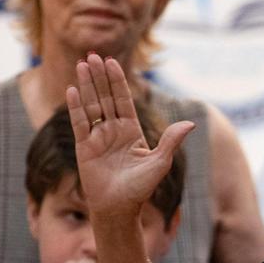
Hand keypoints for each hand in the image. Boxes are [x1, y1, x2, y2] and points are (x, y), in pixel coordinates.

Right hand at [65, 54, 193, 222]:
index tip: (112, 61)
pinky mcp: (84, 147)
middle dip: (99, 76)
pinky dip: (75, 107)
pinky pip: (79, 123)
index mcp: (132, 131)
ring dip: (86, 85)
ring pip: (91, 105)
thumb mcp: (160, 162)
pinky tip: (72, 89)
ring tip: (82, 64)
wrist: (120, 208)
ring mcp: (98, 137)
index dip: (117, 81)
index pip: (123, 100)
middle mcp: (114, 131)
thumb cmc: (141, 188)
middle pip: (105, 97)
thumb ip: (171, 140)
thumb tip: (191, 124)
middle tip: (92, 55)